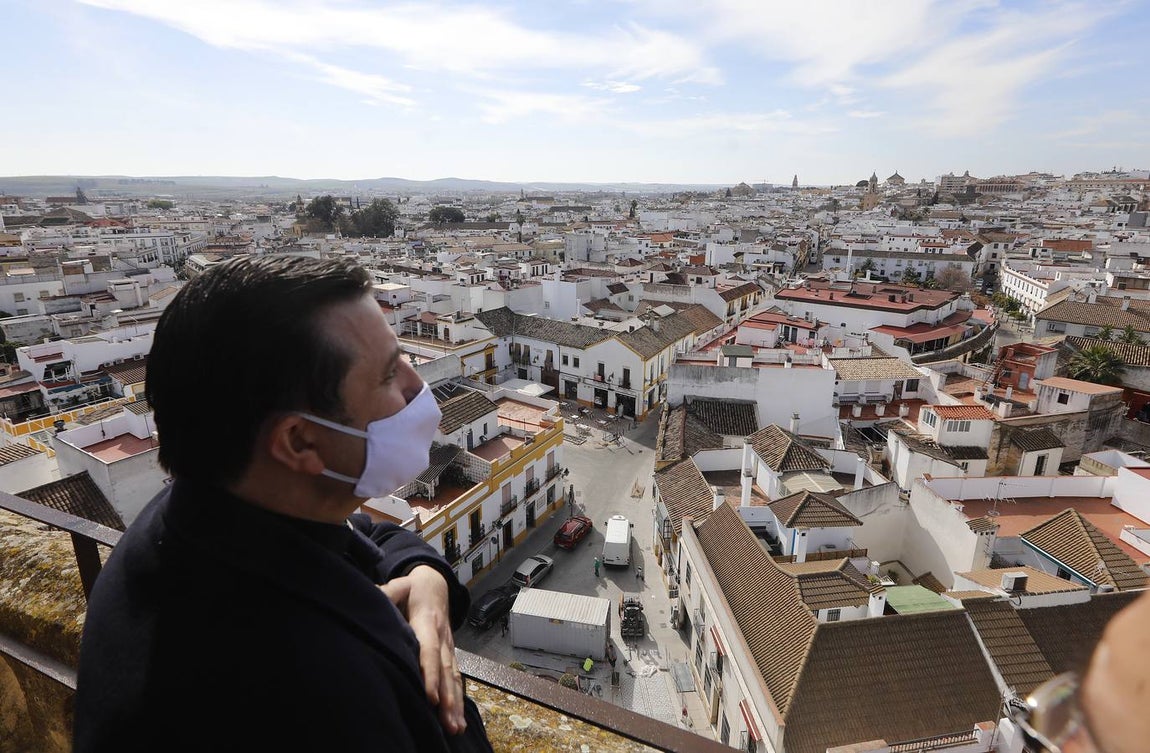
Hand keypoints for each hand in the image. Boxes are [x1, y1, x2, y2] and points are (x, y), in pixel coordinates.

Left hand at [380, 565, 466, 734]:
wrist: (435, 584)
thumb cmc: (413, 588)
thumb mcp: (401, 585)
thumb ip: (389, 592)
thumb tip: (377, 597)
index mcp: (427, 621)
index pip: (430, 651)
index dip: (431, 674)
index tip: (431, 697)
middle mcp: (442, 636)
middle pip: (446, 670)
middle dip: (448, 698)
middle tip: (447, 722)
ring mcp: (449, 646)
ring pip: (453, 676)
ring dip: (456, 703)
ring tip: (455, 727)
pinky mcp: (450, 653)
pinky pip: (456, 677)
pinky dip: (458, 699)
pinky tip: (458, 720)